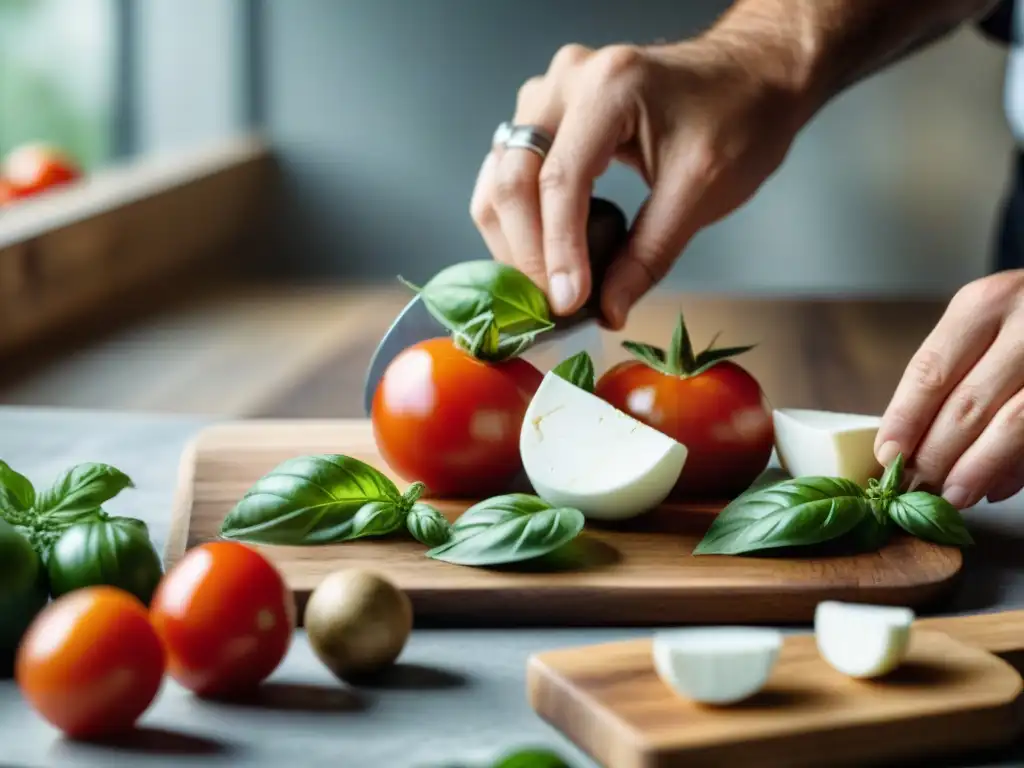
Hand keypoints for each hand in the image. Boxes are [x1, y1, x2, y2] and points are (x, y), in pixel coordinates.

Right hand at [469, 37, 806, 328]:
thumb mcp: (703, 193)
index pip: (559, 181)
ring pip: (499, 177)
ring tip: (549, 284)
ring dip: (515, 240)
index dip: (557, 251)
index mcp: (609, 87)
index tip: (567, 304)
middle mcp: (565, 81)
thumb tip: (607, 312)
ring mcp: (548, 93)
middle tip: (553, 305)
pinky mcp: (546, 114)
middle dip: (526, 252)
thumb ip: (649, 255)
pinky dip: (521, 220)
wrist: (752, 74)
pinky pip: (510, 172)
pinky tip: (549, 252)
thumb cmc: (740, 118)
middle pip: (512, 178)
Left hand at [875, 270, 1023, 507]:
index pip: (931, 372)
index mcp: (985, 305)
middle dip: (937, 454)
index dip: (905, 421)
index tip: (887, 455)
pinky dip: (1016, 470)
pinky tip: (994, 488)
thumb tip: (903, 444)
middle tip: (916, 485)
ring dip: (976, 469)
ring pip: (1013, 425)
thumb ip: (948, 373)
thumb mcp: (981, 324)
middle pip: (968, 404)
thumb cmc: (1020, 321)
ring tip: (952, 495)